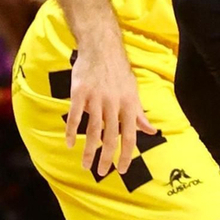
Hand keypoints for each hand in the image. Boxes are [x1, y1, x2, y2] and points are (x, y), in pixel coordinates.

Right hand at [63, 36, 153, 180]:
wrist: (101, 47)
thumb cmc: (118, 71)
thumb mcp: (133, 91)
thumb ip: (139, 114)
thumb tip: (151, 131)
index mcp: (129, 104)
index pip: (129, 136)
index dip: (126, 155)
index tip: (122, 169)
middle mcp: (113, 103)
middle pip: (110, 137)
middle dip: (106, 158)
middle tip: (102, 172)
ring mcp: (95, 98)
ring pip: (92, 130)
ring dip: (89, 150)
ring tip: (85, 165)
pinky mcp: (79, 92)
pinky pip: (74, 115)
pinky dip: (71, 131)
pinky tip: (68, 143)